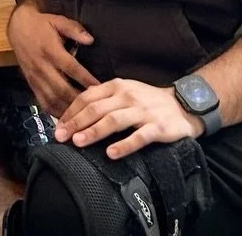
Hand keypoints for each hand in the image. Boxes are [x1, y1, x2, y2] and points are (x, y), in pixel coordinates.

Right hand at [6, 0, 99, 116]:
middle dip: (78, 101)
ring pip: (51, 99)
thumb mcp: (58, 20)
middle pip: (61, 89)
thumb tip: (91, 40)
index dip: (85, 79)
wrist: (17, 27)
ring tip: (83, 119)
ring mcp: (35, 76)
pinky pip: (42, 101)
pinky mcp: (31, 83)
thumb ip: (74, 29)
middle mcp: (42, 66)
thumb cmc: (41, 24)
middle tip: (95, 110)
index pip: (70, 68)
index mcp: (50, 50)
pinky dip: (55, 112)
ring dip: (67, 111)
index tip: (101, 89)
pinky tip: (67, 119)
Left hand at [54, 78, 204, 158]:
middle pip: (96, 109)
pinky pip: (138, 137)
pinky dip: (124, 145)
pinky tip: (111, 154)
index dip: (71, 111)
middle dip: (75, 123)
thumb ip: (103, 98)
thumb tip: (76, 110)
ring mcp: (143, 111)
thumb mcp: (124, 91)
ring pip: (113, 120)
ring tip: (78, 142)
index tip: (58, 125)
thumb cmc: (148, 100)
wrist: (183, 105)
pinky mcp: (157, 127)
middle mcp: (127, 96)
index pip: (87, 97)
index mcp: (116, 86)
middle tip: (60, 136)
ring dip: (94, 131)